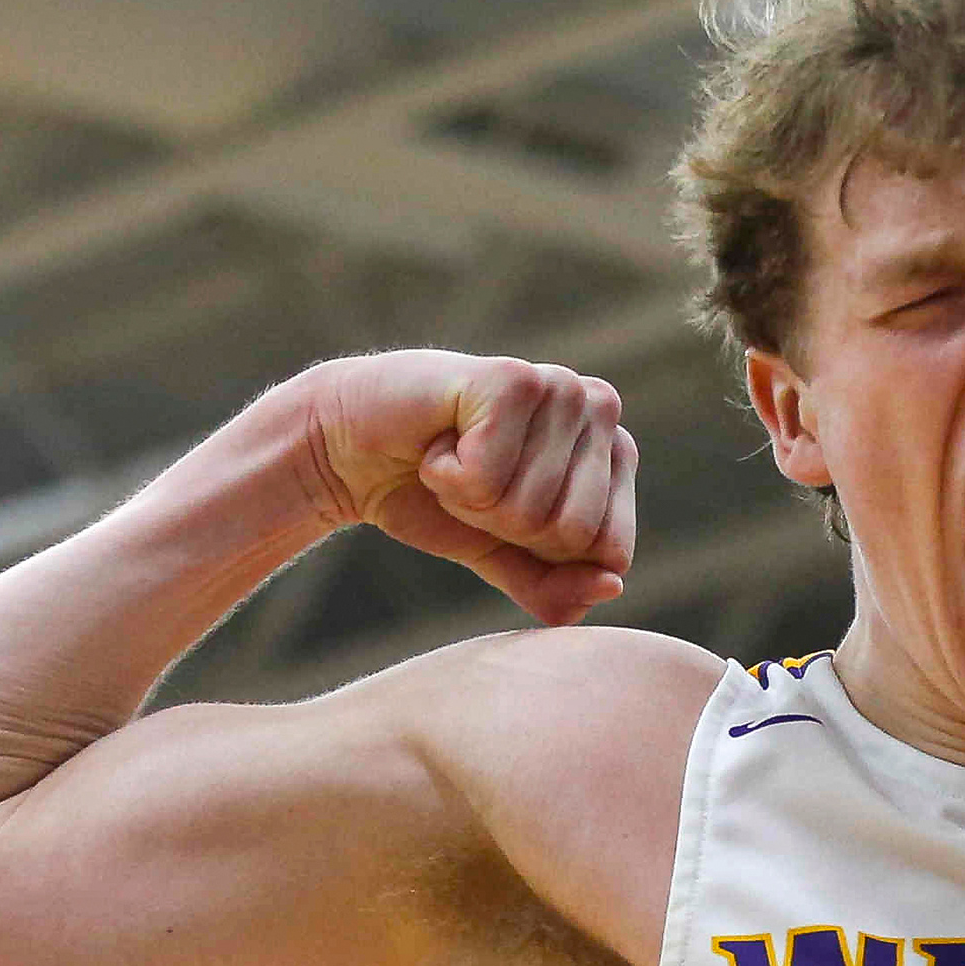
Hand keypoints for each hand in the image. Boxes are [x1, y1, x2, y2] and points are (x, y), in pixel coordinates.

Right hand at [298, 350, 638, 625]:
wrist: (347, 448)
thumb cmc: (433, 496)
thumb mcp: (504, 554)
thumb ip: (558, 585)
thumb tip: (612, 586)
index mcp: (616, 450)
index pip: (612, 550)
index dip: (543, 552)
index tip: (503, 506)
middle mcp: (599, 407)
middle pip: (574, 534)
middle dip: (506, 526)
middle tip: (472, 481)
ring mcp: (559, 386)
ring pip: (531, 510)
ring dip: (471, 500)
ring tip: (453, 458)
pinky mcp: (511, 379)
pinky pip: (488, 481)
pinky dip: (446, 478)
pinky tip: (436, 442)